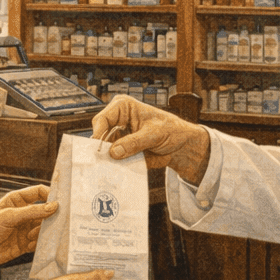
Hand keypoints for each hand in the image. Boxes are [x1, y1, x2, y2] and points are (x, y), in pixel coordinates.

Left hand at [0, 185, 55, 272]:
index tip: (60, 202)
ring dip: (42, 232)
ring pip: (43, 227)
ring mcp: (24, 228)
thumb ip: (31, 211)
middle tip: (57, 222)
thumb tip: (53, 206)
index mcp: (16, 200)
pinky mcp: (24, 244)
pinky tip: (30, 245)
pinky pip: (38, 242)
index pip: (39, 192)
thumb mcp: (8, 216)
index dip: (50, 195)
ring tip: (30, 236)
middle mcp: (22, 213)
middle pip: (44, 211)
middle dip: (50, 217)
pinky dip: (39, 243)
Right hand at [91, 96, 211, 182]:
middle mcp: (117, 120)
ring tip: (113, 170)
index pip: (102, 119)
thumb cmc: (171, 130)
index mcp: (123, 107)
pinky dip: (117, 166)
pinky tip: (119, 172)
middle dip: (101, 150)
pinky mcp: (122, 150)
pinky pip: (114, 160)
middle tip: (102, 163)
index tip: (100, 150)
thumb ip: (134, 143)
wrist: (181, 145)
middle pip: (99, 135)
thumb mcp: (154, 134)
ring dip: (109, 161)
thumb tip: (114, 152)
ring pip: (105, 150)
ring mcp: (118, 136)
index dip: (98, 134)